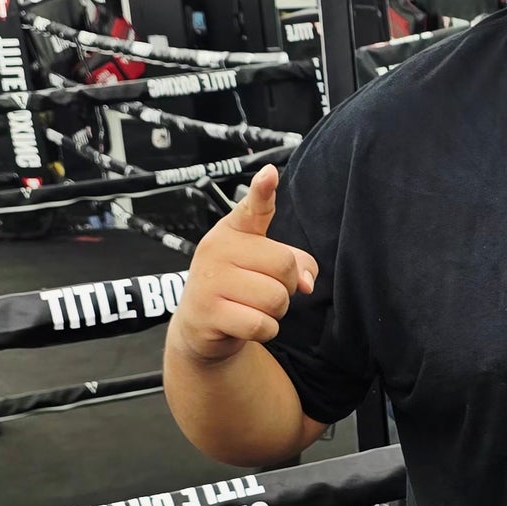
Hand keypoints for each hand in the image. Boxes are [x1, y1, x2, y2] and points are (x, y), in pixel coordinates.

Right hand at [170, 165, 317, 364]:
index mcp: (233, 231)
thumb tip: (306, 283)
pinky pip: (262, 324)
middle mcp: (217, 249)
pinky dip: (265, 330)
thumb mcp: (263, 266)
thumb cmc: (239, 287)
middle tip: (262, 290)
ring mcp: (210, 280)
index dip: (263, 191)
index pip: (252, 208)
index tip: (270, 175)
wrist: (200, 326)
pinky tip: (245, 324)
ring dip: (275, 311)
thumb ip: (294, 263)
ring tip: (251, 307)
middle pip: (285, 265)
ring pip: (276, 298)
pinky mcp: (209, 313)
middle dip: (286, 286)